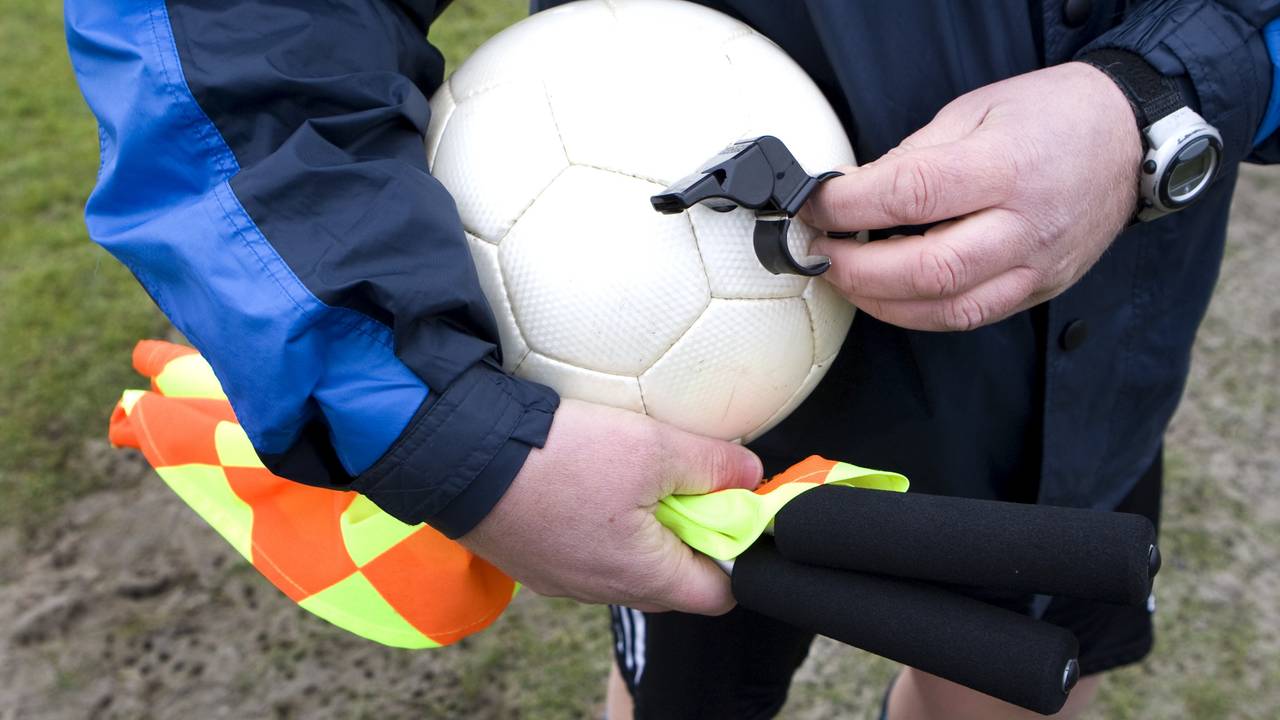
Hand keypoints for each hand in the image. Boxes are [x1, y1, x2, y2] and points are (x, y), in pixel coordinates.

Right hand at [458, 398, 763, 614]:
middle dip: (688, 529)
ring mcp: (564, 579)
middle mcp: (604, 590)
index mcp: (644, 576)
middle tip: (680, 479)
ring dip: (642, 523)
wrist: (459, 456)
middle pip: (673, 576)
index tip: (730, 503)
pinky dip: (600, 521)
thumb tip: (751, 475)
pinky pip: (586, 549)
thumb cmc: (559, 458)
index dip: (737, 548)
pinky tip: (585, 479)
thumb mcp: (654, 447)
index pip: (721, 591)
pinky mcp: (534, 559)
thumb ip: (714, 464)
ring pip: (627, 561)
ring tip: (630, 473)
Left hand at [803, 62, 1141, 330]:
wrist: (1129, 140)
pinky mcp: (1038, 289)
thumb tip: (853, 192)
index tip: (814, 204)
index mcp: (1005, 166)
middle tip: (818, 251)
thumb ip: (914, 156)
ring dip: (880, 301)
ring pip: (947, 310)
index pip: (911, 194)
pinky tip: (888, 294)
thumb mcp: (975, 110)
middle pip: (927, 269)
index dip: (849, 205)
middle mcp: (1024, 225)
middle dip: (855, 268)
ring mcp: (1035, 266)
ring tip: (845, 276)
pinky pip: (970, 317)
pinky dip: (918, 313)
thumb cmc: (1052, 115)